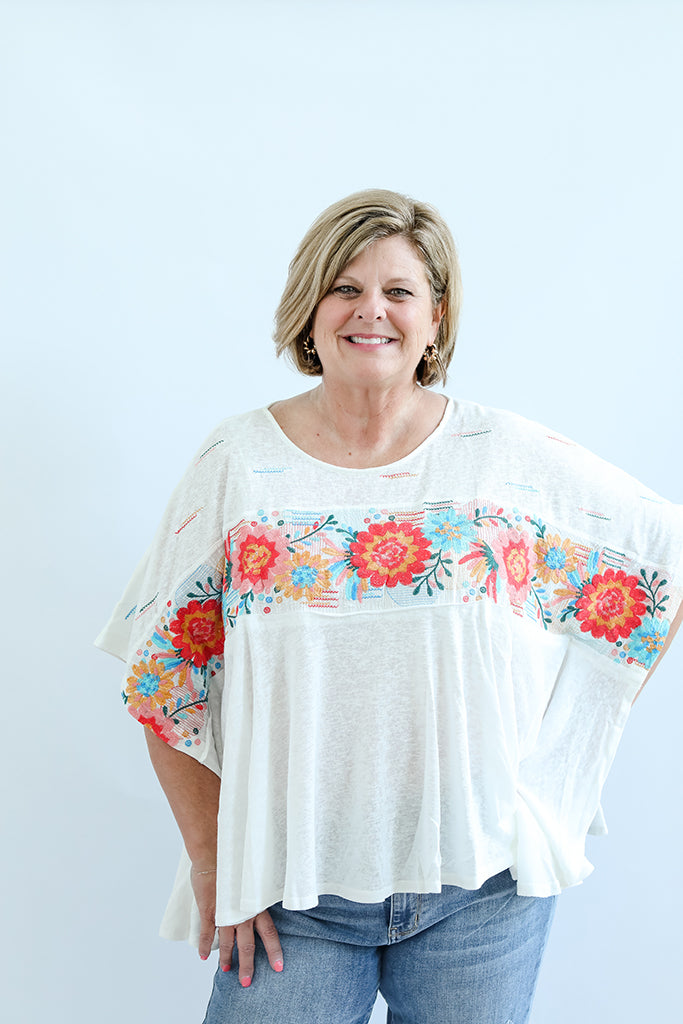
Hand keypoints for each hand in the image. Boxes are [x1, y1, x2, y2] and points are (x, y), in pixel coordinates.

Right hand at [191, 867, 283, 986]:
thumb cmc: (236, 861)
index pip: (269, 933)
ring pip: (227, 942)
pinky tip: (203, 956)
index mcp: (257, 906)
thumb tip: (267, 896)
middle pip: (248, 945)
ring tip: (227, 970)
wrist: (215, 853)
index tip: (279, 968)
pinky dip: (203, 946)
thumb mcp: (255, 878)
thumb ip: (259, 891)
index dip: (274, 951)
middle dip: (247, 965)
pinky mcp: (209, 911)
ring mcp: (225, 914)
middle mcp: (243, 913)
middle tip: (247, 982)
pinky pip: (206, 933)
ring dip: (226, 958)